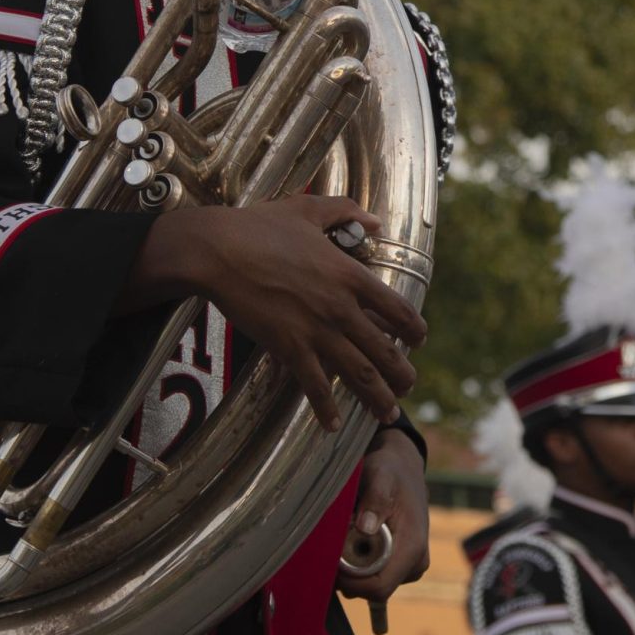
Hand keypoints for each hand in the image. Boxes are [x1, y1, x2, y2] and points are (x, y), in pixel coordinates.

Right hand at [126, 195, 425, 429]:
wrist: (217, 251)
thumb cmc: (257, 226)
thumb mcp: (306, 209)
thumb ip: (345, 211)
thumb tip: (375, 220)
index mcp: (350, 274)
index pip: (399, 310)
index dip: (415, 330)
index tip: (417, 341)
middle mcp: (341, 307)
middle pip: (386, 351)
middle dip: (403, 374)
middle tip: (407, 386)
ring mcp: (316, 330)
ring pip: (360, 374)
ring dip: (379, 398)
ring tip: (387, 414)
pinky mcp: (289, 347)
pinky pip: (315, 386)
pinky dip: (327, 409)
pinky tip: (333, 424)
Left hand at [338, 428, 429, 603]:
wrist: (403, 469)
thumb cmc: (390, 470)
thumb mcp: (381, 475)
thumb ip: (374, 499)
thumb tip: (366, 528)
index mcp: (412, 547)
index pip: (380, 587)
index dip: (351, 581)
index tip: (329, 561)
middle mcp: (414, 563)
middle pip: (372, 589)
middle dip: (347, 573)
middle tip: (330, 542)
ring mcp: (408, 567)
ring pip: (371, 584)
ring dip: (350, 567)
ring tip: (343, 534)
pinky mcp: (400, 565)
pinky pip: (375, 577)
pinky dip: (357, 566)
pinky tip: (352, 546)